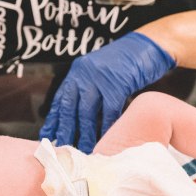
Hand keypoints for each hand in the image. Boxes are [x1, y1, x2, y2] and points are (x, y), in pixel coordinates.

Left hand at [39, 32, 175, 152]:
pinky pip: (109, 112)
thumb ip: (88, 88)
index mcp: (77, 71)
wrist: (147, 46)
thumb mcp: (100, 71)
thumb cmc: (126, 61)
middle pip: (70, 107)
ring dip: (85, 134)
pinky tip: (105, 139)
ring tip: (83, 149)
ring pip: (87, 112)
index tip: (48, 135)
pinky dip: (107, 127)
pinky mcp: (117, 84)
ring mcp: (99, 79)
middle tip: (61, 148)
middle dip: (65, 130)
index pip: (61, 99)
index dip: (54, 119)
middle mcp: (84, 74)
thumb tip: (78, 115)